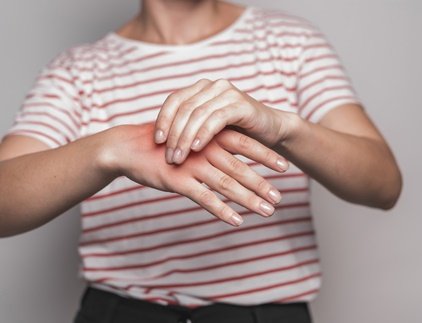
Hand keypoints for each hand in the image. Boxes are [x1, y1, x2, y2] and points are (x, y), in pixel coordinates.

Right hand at [100, 123, 288, 225]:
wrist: (129, 147)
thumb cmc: (165, 143)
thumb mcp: (193, 136)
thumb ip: (214, 141)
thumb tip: (236, 150)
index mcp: (211, 135)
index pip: (245, 144)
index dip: (266, 155)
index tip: (285, 166)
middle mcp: (205, 149)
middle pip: (241, 167)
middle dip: (262, 183)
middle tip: (280, 197)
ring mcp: (192, 165)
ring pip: (227, 184)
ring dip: (249, 199)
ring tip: (267, 211)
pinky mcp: (178, 180)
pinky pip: (204, 198)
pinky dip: (222, 210)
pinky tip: (237, 221)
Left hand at [153, 79, 293, 163]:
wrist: (271, 132)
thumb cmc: (237, 134)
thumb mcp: (208, 130)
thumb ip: (188, 128)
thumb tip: (159, 143)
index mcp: (202, 88)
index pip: (174, 100)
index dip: (163, 120)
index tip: (156, 142)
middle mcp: (213, 86)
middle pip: (184, 108)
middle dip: (173, 134)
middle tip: (169, 156)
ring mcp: (228, 92)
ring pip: (198, 114)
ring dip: (186, 138)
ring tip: (179, 157)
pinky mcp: (240, 104)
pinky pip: (216, 118)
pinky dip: (204, 133)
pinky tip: (197, 148)